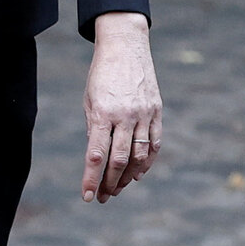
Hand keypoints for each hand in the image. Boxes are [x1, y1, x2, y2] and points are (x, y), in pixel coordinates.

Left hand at [82, 11, 160, 202]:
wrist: (126, 47)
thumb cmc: (101, 75)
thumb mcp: (89, 100)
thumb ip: (93, 128)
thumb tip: (97, 157)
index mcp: (102, 113)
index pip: (96, 155)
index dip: (91, 178)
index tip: (87, 196)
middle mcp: (124, 116)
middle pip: (118, 160)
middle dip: (109, 183)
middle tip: (102, 198)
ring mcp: (144, 115)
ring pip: (138, 155)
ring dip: (128, 177)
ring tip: (118, 189)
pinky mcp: (157, 112)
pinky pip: (155, 143)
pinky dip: (147, 161)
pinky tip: (138, 174)